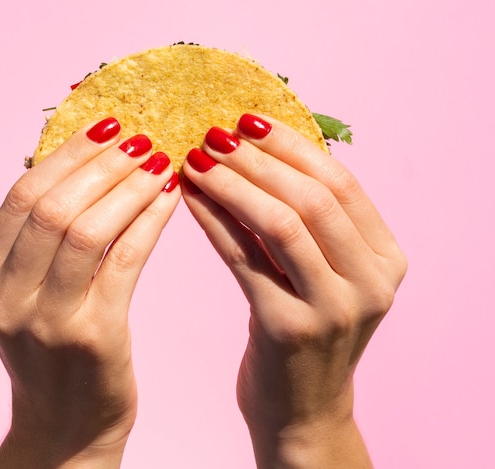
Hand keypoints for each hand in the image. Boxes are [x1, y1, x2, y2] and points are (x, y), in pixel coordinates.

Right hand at [0, 118, 179, 467]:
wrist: (66, 428)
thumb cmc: (55, 354)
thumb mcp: (30, 296)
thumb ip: (43, 241)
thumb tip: (85, 165)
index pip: (22, 197)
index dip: (65, 155)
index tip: (104, 124)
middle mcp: (5, 297)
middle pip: (51, 206)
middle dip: (100, 163)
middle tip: (139, 135)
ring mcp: (46, 319)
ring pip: (87, 229)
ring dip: (127, 186)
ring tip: (159, 159)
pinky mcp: (92, 335)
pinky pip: (124, 259)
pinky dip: (149, 221)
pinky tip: (170, 198)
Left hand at [182, 115, 406, 467]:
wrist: (302, 411)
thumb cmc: (305, 332)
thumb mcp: (324, 275)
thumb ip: (307, 222)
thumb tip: (253, 151)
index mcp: (386, 259)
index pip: (341, 183)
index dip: (292, 146)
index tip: (249, 119)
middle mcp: (371, 282)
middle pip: (314, 197)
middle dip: (259, 159)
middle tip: (214, 132)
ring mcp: (334, 308)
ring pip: (282, 222)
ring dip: (234, 183)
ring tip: (195, 157)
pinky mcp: (288, 329)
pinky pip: (245, 256)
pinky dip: (214, 219)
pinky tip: (188, 196)